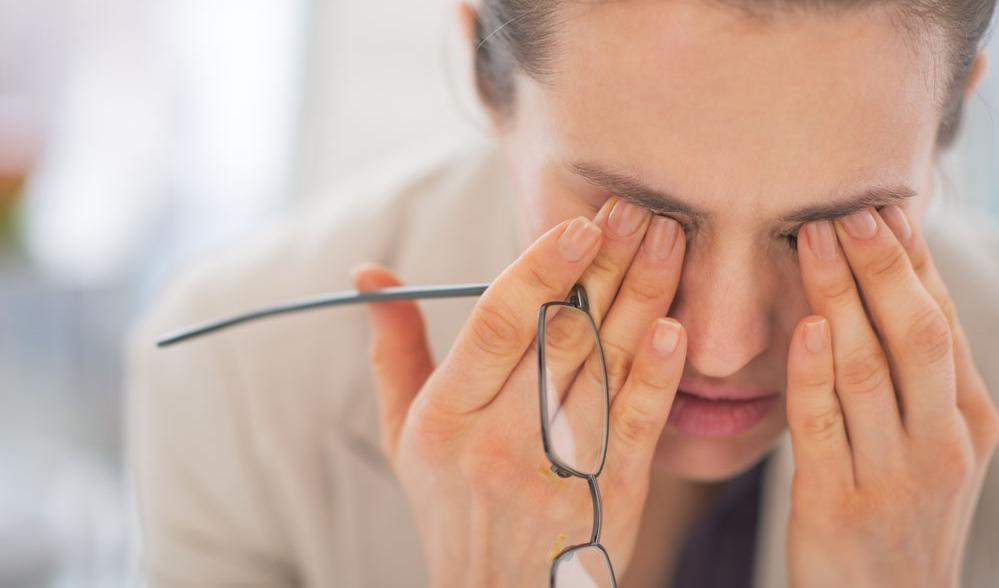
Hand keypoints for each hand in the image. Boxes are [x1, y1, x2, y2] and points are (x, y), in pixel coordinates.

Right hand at [352, 197, 685, 586]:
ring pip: (606, 367)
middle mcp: (501, 441)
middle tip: (634, 210)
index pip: (498, 327)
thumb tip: (369, 276)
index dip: (540, 270)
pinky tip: (674, 326)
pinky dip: (658, 373)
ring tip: (668, 241)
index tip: (576, 225)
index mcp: (447, 418)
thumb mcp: (404, 434)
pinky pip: (638, 424)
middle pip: (562, 336)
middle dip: (604, 266)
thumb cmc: (451, 507)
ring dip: (642, 298)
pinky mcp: (611, 493)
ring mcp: (561, 469)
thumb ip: (394, 351)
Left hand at [786, 206, 998, 586]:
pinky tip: (806, 325)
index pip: (941, 324)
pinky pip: (824, 425)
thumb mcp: (927, 453)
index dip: (911, 264)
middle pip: (915, 334)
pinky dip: (815, 371)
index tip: (881, 209)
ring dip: (841, 295)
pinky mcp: (837, 504)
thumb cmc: (896, 523)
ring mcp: (895, 476)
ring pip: (870, 367)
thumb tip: (882, 295)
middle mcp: (942, 445)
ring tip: (814, 239)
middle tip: (848, 209)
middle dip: (882, 266)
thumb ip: (910, 384)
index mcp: (969, 423)